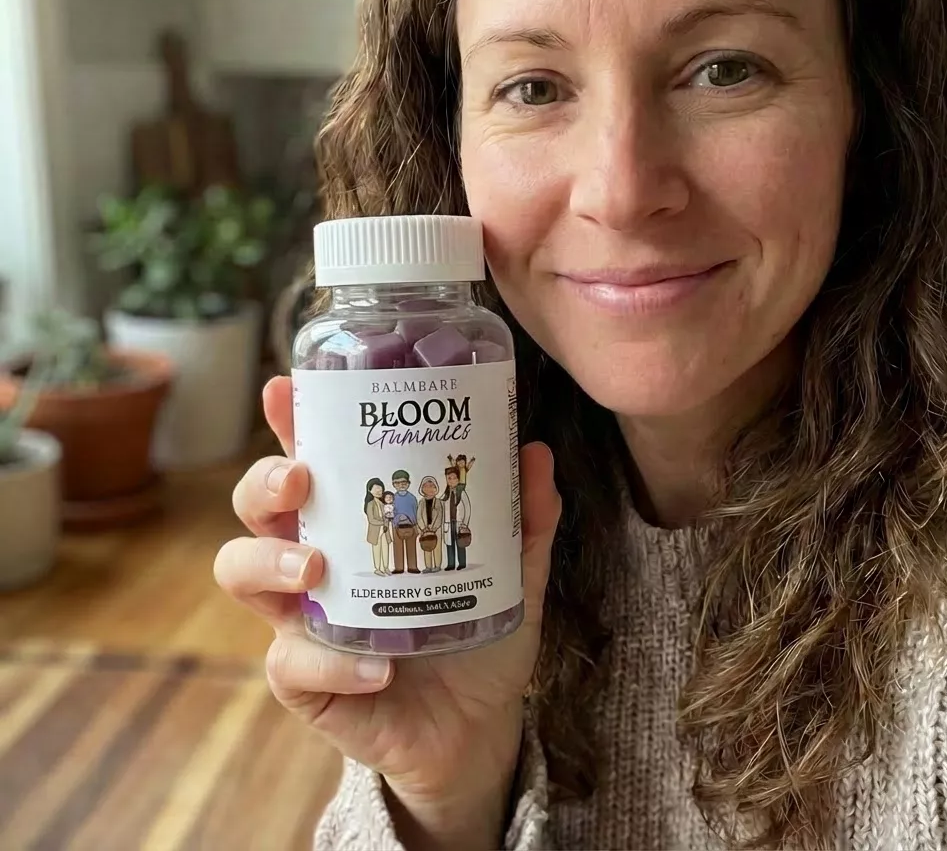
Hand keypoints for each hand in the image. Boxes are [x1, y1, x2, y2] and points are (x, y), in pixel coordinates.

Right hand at [214, 377, 561, 850]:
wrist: (478, 724)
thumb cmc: (476, 631)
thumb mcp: (511, 570)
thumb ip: (523, 518)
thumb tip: (535, 453)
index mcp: (356, 521)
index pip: (312, 460)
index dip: (289, 423)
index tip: (283, 390)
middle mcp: (317, 561)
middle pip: (257, 508)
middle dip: (264, 484)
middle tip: (302, 481)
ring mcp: (304, 619)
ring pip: (242, 573)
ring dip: (270, 564)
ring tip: (317, 571)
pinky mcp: (308, 680)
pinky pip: (292, 664)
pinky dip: (333, 663)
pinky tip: (380, 666)